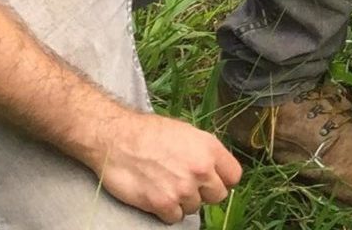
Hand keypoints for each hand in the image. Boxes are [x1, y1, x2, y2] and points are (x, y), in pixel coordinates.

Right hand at [95, 112, 241, 223]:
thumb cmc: (150, 132)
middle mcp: (201, 169)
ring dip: (182, 202)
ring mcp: (183, 188)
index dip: (223, 179)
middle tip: (186, 184)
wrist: (117, 139)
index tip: (212, 180)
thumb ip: (205, 152)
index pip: (234, 176)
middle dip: (203, 193)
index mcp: (210, 149)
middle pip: (218, 196)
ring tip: (166, 185)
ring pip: (195, 208)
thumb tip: (214, 168)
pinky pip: (174, 218)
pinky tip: (157, 195)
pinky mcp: (163, 203)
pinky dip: (166, 211)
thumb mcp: (187, 132)